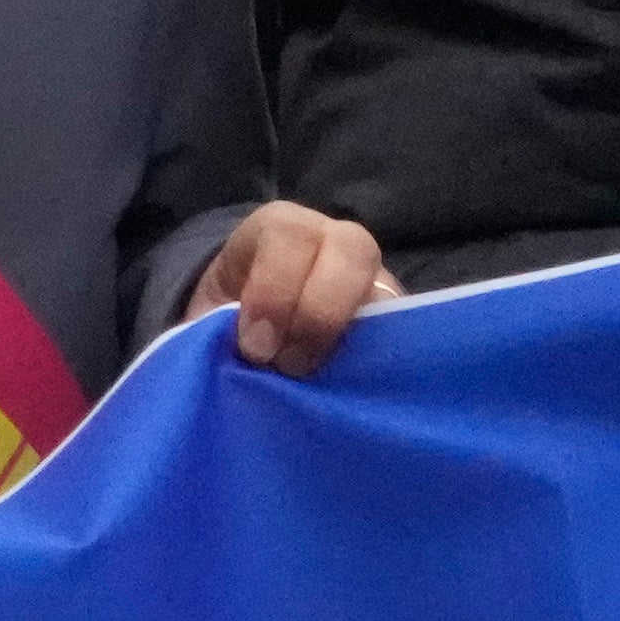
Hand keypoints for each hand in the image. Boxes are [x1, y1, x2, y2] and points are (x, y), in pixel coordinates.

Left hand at [180, 198, 388, 374]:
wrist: (261, 320)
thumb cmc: (234, 312)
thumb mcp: (213, 310)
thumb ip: (214, 327)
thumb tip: (219, 366)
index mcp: (282, 228)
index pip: (288, 237)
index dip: (273, 293)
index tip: (253, 346)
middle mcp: (336, 240)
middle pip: (351, 253)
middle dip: (318, 314)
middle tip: (289, 365)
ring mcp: (375, 277)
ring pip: (388, 291)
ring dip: (356, 341)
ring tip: (323, 383)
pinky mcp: (397, 317)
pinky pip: (406, 333)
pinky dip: (382, 363)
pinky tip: (354, 392)